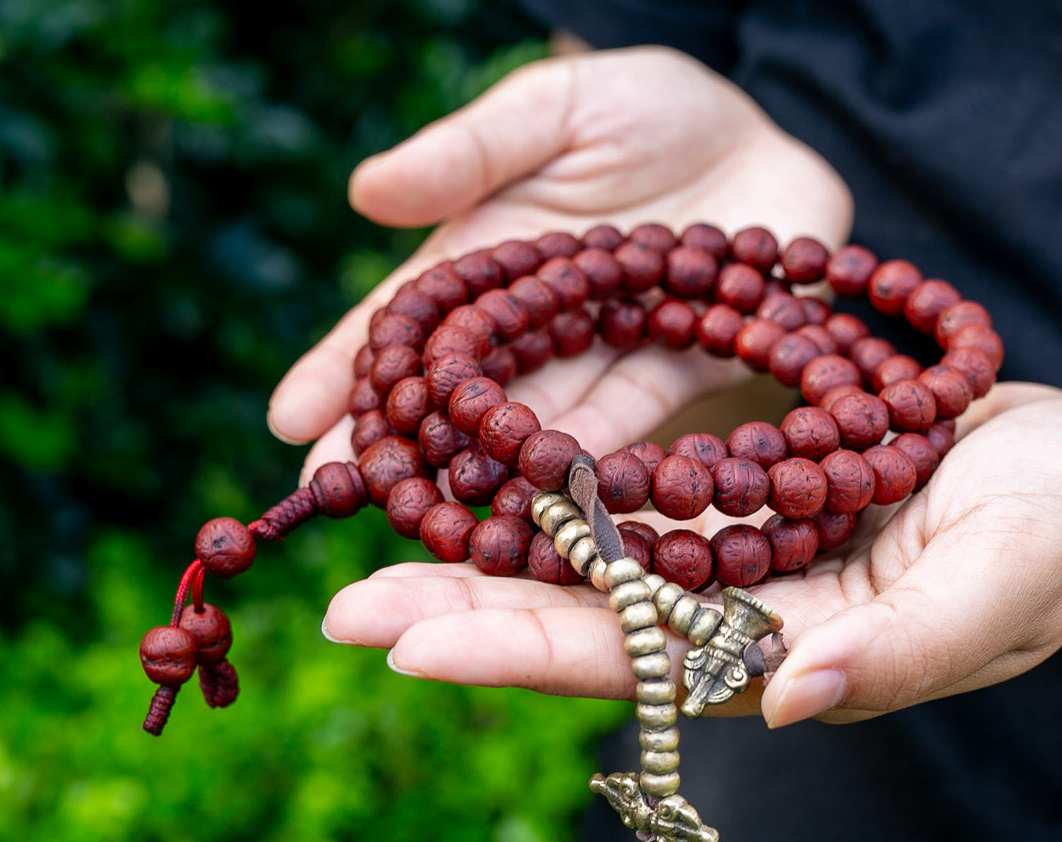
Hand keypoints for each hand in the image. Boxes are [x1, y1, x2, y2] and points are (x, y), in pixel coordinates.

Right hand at [267, 45, 851, 475]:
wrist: (770, 126)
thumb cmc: (650, 104)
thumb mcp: (554, 108)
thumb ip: (472, 151)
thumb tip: (365, 192)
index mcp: (492, 258)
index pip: (406, 322)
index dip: (346, 368)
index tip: (290, 418)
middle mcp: (541, 324)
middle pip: (459, 391)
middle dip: (401, 446)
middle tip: (342, 495)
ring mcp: (607, 353)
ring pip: (539, 418)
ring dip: (494, 470)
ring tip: (444, 518)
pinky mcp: (685, 369)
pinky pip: (637, 413)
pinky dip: (601, 448)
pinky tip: (561, 488)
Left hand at [320, 384, 1061, 725]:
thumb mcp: (1005, 584)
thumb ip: (906, 650)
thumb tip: (792, 703)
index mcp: (797, 652)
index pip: (642, 667)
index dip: (527, 657)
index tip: (411, 651)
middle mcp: (749, 610)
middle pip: (592, 619)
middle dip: (471, 614)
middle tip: (344, 610)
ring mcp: (744, 546)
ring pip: (599, 551)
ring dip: (493, 543)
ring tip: (379, 532)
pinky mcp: (751, 481)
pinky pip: (640, 485)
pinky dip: (561, 477)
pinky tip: (484, 459)